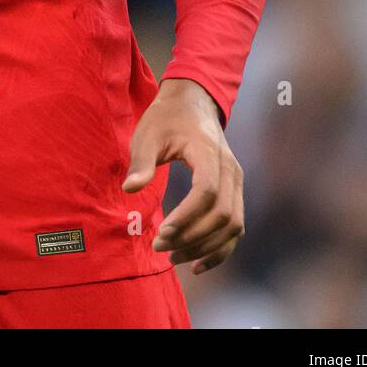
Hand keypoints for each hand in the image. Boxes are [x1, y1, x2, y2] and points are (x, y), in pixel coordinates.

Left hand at [122, 78, 244, 274]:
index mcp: (209, 152)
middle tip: (160, 247)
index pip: (207, 193)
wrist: (193, 102)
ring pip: (233, 226)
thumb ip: (141, 161)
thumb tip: (129, 189)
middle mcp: (230, 170)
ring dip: (206, 247)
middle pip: (223, 215)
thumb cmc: (166, 118)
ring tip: (174, 257)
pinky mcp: (236, 192)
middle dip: (193, 237)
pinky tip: (197, 264)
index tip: (162, 232)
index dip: (188, 217)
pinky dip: (220, 249)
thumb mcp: (148, 133)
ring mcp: (237, 182)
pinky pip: (236, 228)